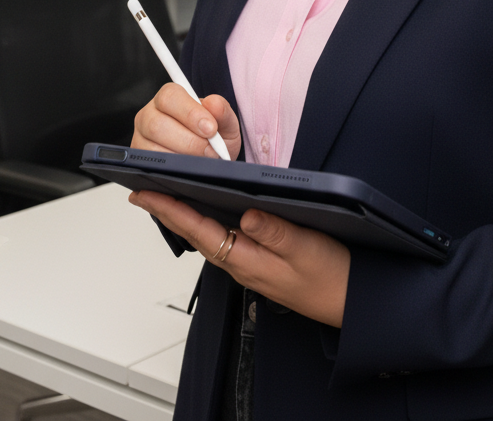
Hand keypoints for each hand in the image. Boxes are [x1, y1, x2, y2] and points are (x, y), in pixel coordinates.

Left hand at [128, 191, 349, 327]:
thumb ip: (275, 231)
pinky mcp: (260, 262)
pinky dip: (207, 223)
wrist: (347, 303)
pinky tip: (208, 213)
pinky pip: (224, 240)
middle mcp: (242, 264)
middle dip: (169, 212)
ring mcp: (250, 264)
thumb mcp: (306, 248)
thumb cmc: (330, 277)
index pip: (199, 230)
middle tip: (145, 190)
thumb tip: (246, 215)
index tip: (146, 194)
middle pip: (196, 233)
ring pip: (208, 237)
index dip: (170, 210)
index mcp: (247, 260)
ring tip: (168, 196)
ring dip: (185, 216)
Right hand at [132, 82, 241, 160]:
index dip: (190, 113)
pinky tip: (189, 170)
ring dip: (182, 157)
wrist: (211, 161)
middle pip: (157, 124)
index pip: (170, 97)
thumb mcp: (225, 123)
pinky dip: (173, 170)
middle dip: (189, 141)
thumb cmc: (214, 137)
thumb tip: (213, 103)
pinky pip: (151, 167)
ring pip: (153, 148)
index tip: (211, 129)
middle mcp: (148, 115)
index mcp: (169, 98)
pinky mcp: (140, 161)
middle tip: (211, 151)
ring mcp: (140, 139)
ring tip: (203, 161)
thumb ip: (222, 111)